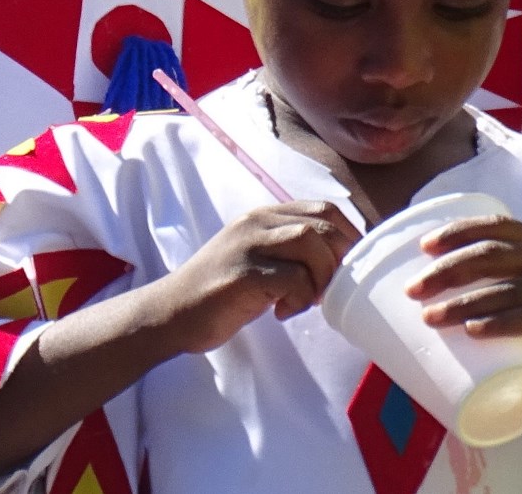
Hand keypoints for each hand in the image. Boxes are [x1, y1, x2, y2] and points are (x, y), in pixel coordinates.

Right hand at [156, 200, 359, 355]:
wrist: (170, 312)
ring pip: (310, 243)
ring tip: (307, 300)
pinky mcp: (243, 274)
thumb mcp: (257, 258)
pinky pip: (292, 278)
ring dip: (321, 277)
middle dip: (340, 259)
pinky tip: (282, 312)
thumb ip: (290, 252)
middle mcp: (257, 222)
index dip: (348, 236)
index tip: (351, 266)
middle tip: (331, 290)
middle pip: (322, 224)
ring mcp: (248, 245)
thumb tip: (340, 265)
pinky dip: (300, 298)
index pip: (323, 209)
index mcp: (265, 216)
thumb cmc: (220, 292)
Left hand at [404, 214, 521, 371]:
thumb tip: (468, 292)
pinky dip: (502, 322)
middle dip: (447, 269)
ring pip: (506, 288)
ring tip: (430, 316)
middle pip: (490, 255)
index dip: (457, 232)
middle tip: (413, 289)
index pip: (494, 226)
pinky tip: (475, 330)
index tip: (423, 246)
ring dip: (463, 302)